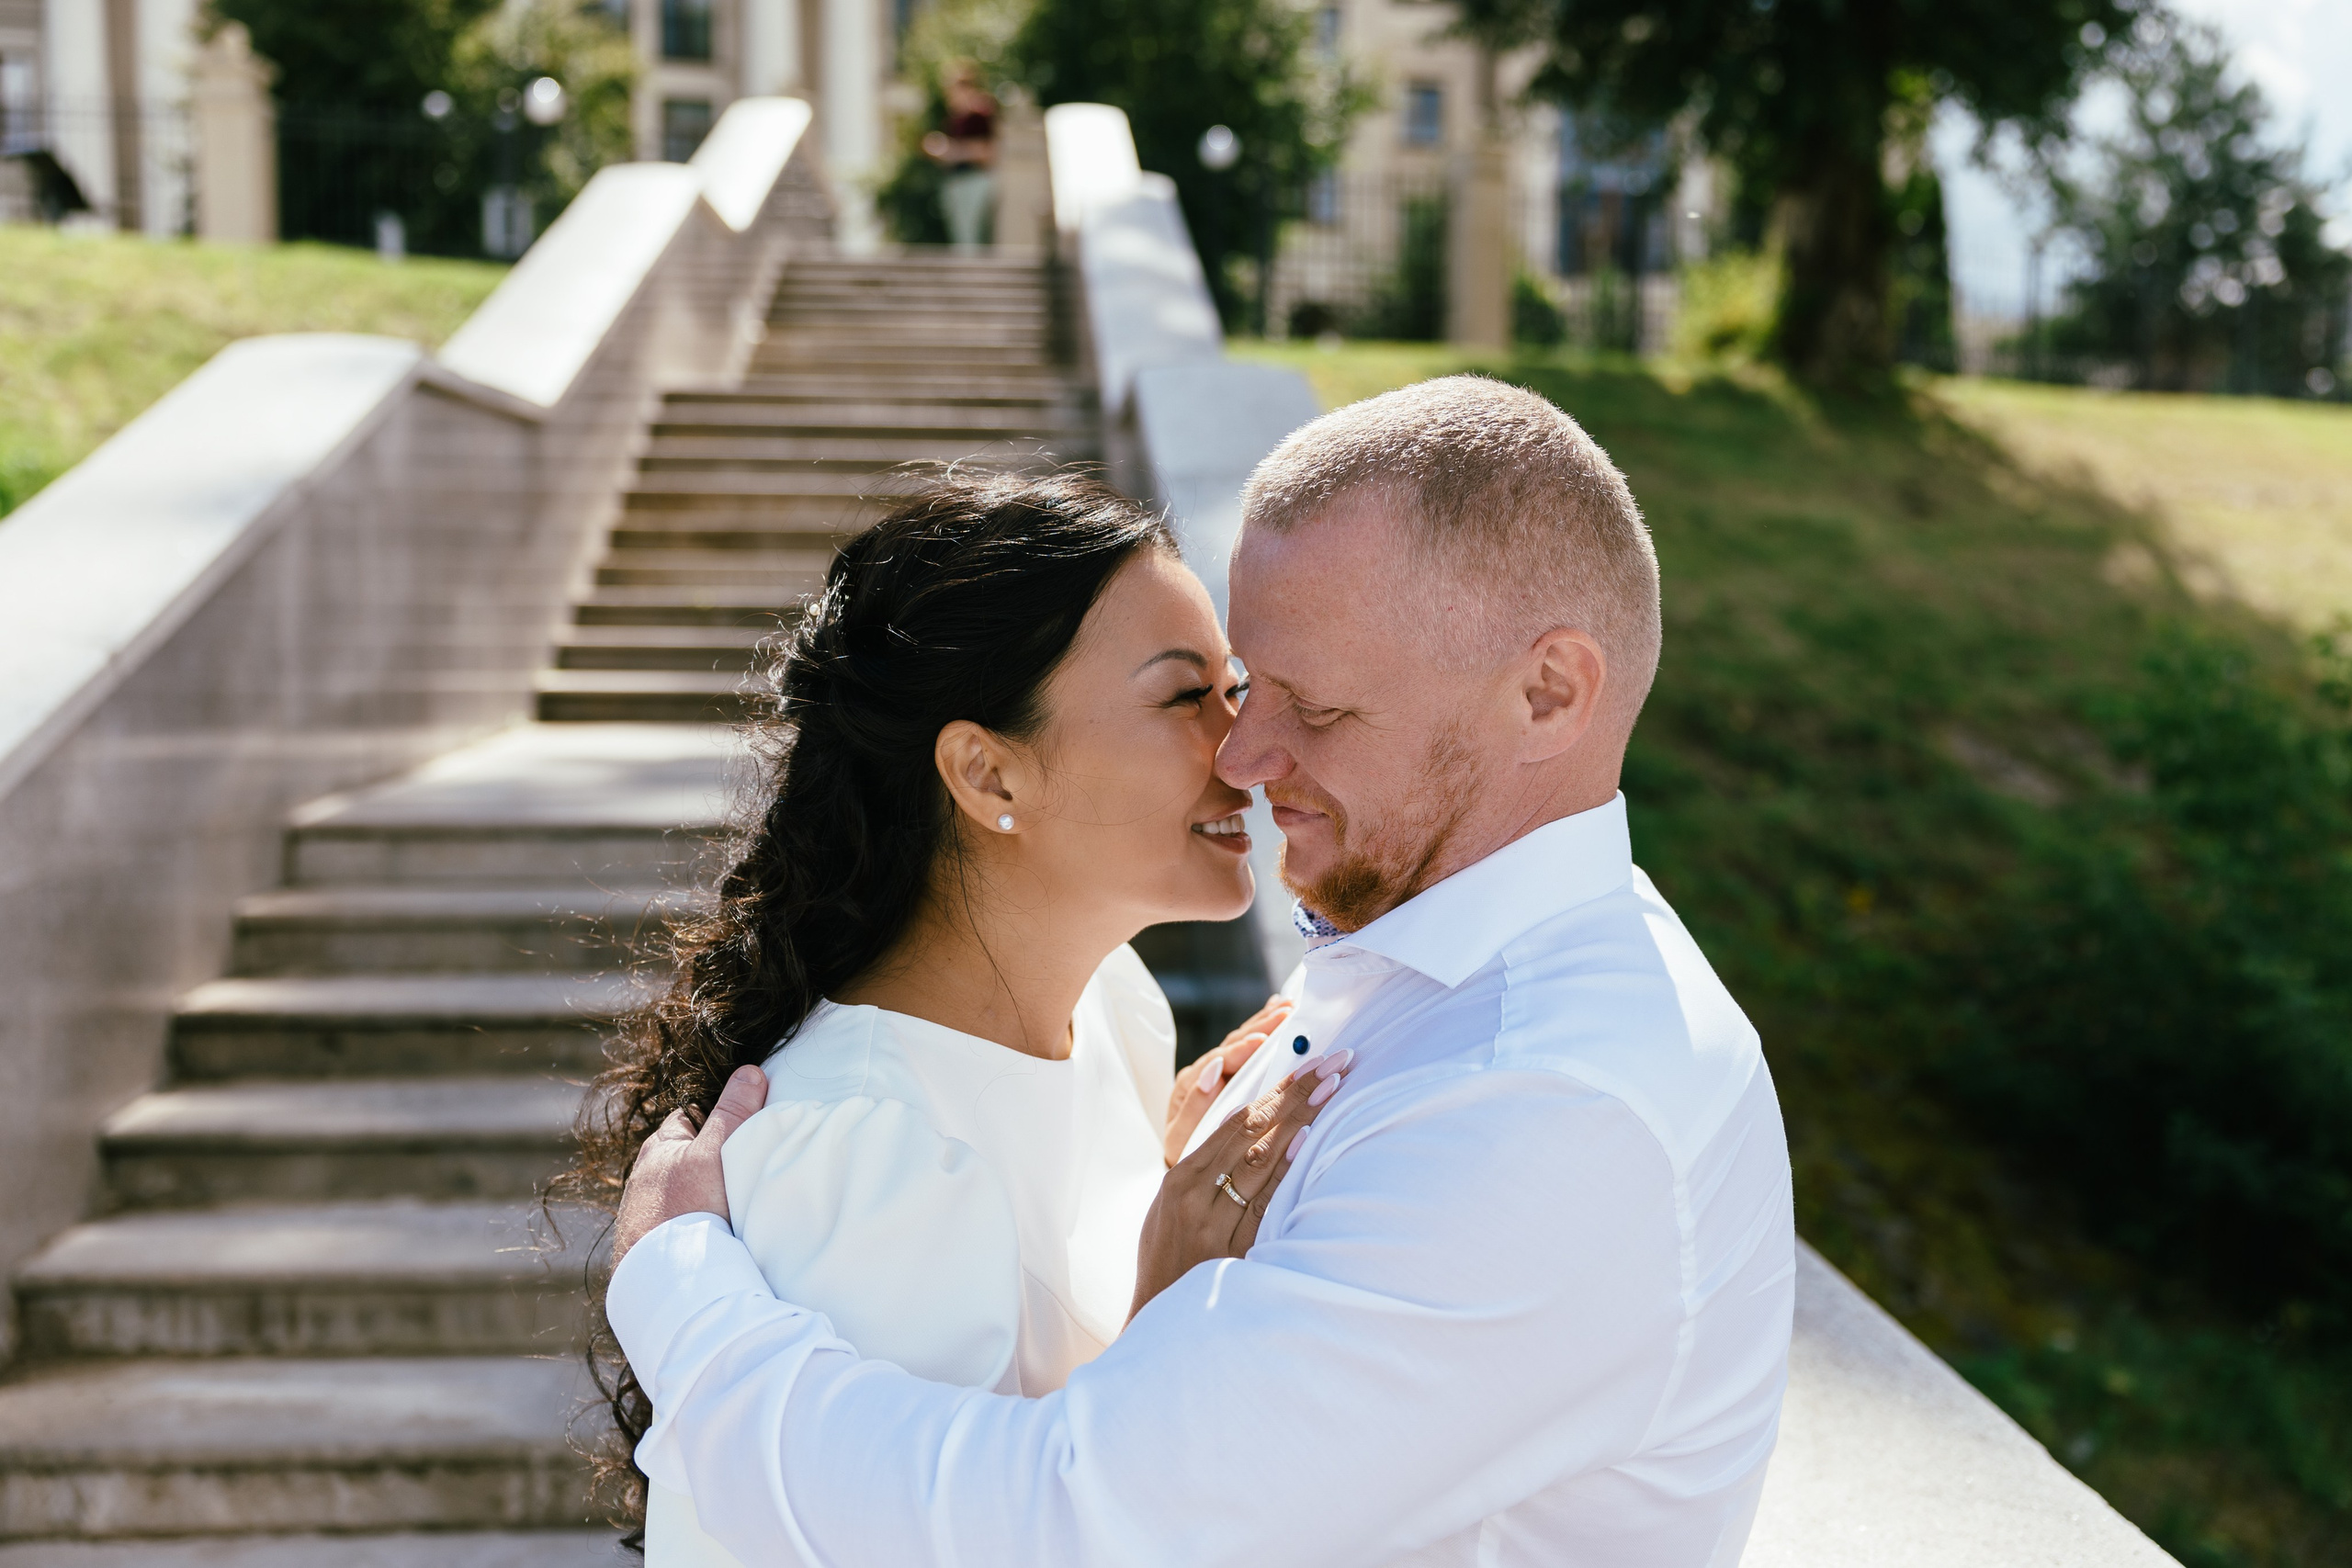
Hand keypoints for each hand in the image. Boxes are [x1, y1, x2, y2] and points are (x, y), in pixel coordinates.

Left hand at [612, 1064, 767, 1269]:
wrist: (662, 1280)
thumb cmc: (685, 1210)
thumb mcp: (715, 1153)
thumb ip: (733, 1114)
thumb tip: (750, 1071)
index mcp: (659, 1146)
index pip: (694, 1116)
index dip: (723, 1118)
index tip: (748, 1128)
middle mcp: (646, 1176)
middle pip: (691, 1154)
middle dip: (715, 1159)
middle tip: (745, 1170)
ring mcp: (646, 1211)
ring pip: (685, 1190)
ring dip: (704, 1195)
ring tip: (733, 1207)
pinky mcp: (651, 1242)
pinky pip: (680, 1221)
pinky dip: (695, 1222)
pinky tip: (714, 1234)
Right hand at [1130, 1048, 1350, 1318]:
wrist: (1160, 1315)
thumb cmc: (1167, 1252)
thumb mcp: (1170, 1202)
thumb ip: (1204, 1161)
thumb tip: (1248, 1112)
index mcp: (1180, 1178)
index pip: (1235, 1120)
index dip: (1274, 1089)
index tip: (1306, 1063)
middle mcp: (1197, 1196)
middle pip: (1254, 1132)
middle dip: (1296, 1094)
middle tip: (1332, 1063)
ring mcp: (1217, 1224)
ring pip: (1262, 1162)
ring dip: (1300, 1122)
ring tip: (1331, 1090)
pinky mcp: (1237, 1251)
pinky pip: (1266, 1203)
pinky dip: (1287, 1171)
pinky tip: (1309, 1141)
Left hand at [1164, 994, 1293, 1165]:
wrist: (1187, 1166)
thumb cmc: (1185, 1153)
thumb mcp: (1183, 1138)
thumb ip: (1194, 1108)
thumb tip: (1211, 1072)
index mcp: (1192, 1084)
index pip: (1219, 1060)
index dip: (1240, 1049)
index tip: (1262, 1039)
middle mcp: (1206, 1071)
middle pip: (1235, 1042)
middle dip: (1261, 1025)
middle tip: (1287, 1012)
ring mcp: (1221, 1069)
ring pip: (1245, 1040)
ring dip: (1267, 1022)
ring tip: (1289, 1006)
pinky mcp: (1235, 1072)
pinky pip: (1252, 1046)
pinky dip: (1266, 1027)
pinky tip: (1278, 1008)